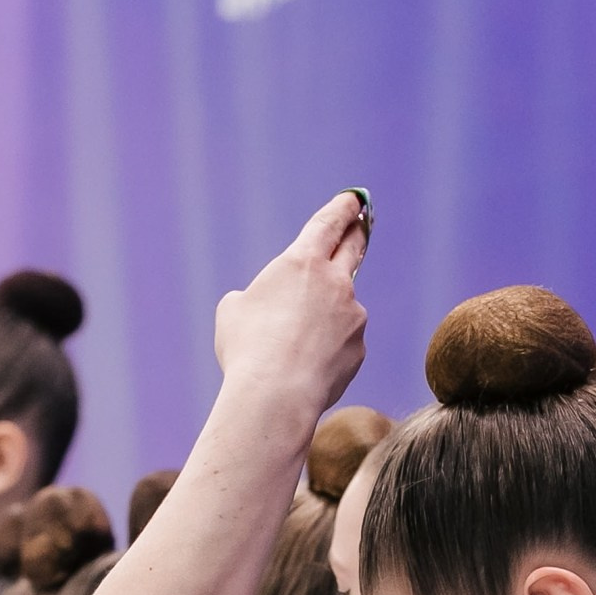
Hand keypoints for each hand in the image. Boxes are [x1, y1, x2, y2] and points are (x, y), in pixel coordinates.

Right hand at [213, 191, 370, 423]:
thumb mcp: (233, 311)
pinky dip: (328, 350)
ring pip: (341, 308)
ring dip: (325, 318)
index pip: (328, 224)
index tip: (354, 200)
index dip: (342, 209)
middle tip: (362, 225)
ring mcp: (352, 316)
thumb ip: (254, 297)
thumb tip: (265, 306)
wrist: (276, 394)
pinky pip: (343, 343)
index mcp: (301, 262)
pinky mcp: (358, 349)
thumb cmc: (248, 349)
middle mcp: (334, 282)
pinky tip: (305, 368)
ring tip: (293, 347)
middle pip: (353, 249)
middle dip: (357, 233)